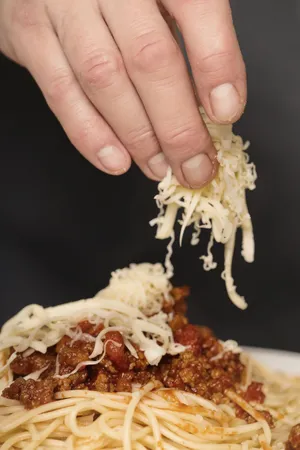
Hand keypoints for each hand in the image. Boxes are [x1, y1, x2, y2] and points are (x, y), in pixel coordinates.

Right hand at [0, 0, 245, 187]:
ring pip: (105, 80)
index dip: (215, 63)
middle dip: (177, 125)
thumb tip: (213, 106)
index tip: (226, 113)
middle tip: (195, 166)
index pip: (195, 7)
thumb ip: (187, 36)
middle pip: (149, 57)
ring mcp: (62, 4)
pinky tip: (115, 160)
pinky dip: (90, 134)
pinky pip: (61, 91)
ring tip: (159, 168)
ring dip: (137, 136)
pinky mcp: (29, 33)